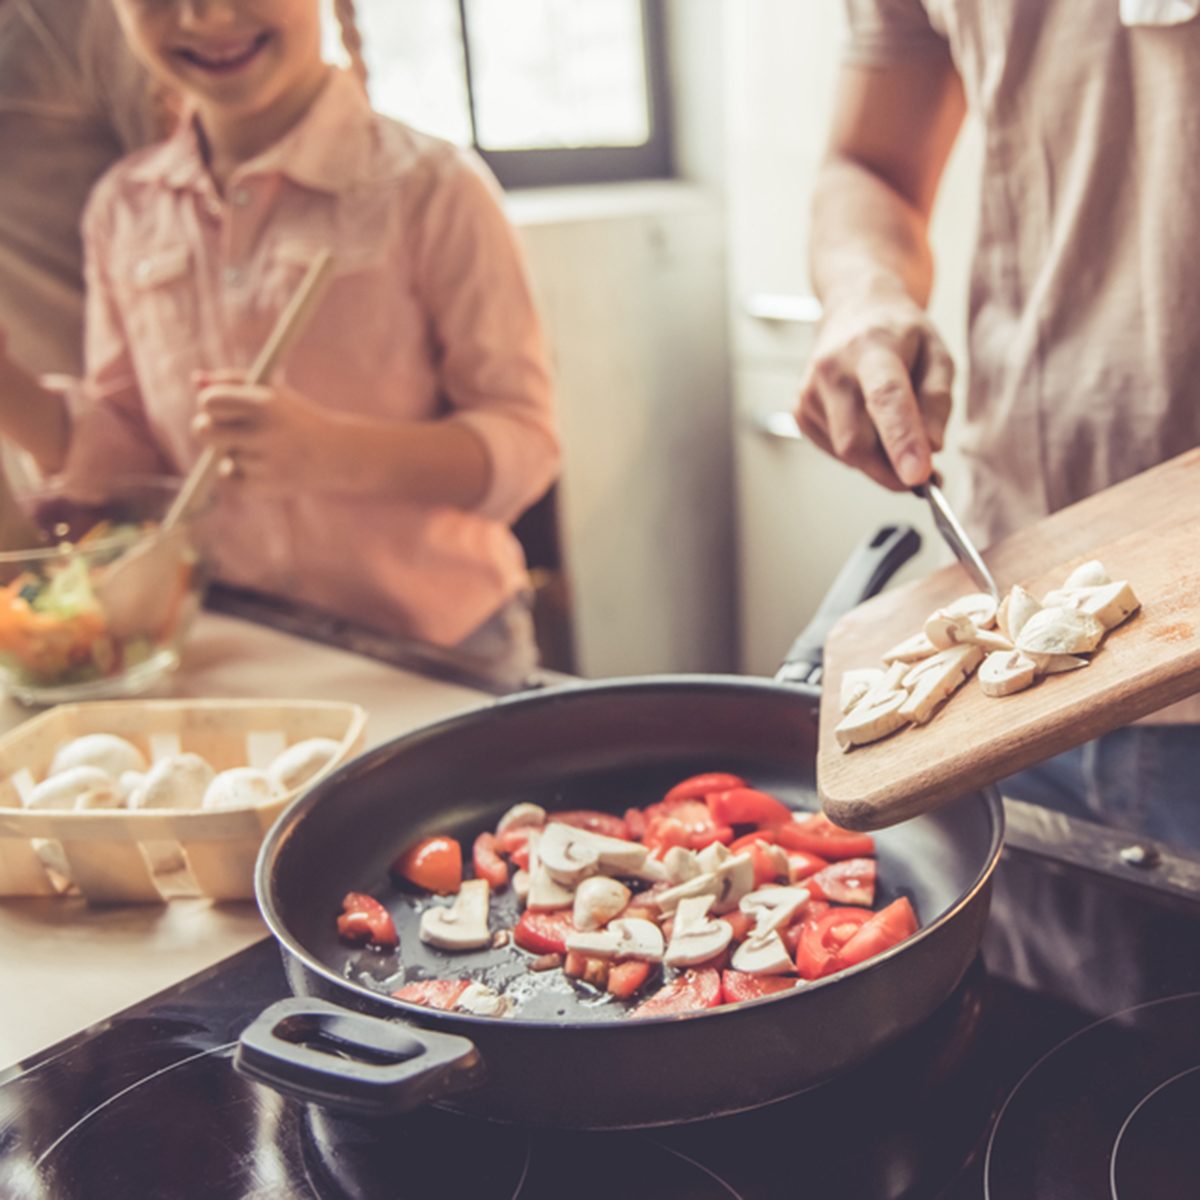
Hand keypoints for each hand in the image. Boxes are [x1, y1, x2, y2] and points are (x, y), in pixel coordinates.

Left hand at [191, 370, 338, 492]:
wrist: (334, 454)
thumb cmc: (297, 418)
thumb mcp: (272, 392)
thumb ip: (233, 382)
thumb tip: (196, 380)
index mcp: (265, 404)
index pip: (209, 402)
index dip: (210, 404)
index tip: (219, 407)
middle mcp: (264, 433)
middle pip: (202, 430)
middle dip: (208, 429)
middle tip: (224, 429)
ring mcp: (263, 463)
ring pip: (220, 455)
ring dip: (234, 452)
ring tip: (263, 449)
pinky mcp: (262, 487)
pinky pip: (228, 477)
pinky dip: (237, 472)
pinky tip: (261, 466)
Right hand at [796, 293, 953, 489]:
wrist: (853, 311)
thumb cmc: (899, 335)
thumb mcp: (937, 354)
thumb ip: (937, 400)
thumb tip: (931, 448)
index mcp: (871, 348)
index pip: (885, 398)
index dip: (902, 440)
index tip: (918, 476)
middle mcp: (831, 369)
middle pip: (857, 442)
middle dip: (892, 470)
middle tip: (923, 473)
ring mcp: (809, 392)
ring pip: (847, 454)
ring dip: (879, 458)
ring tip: (893, 426)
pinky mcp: (800, 411)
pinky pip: (836, 452)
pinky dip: (860, 451)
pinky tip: (866, 421)